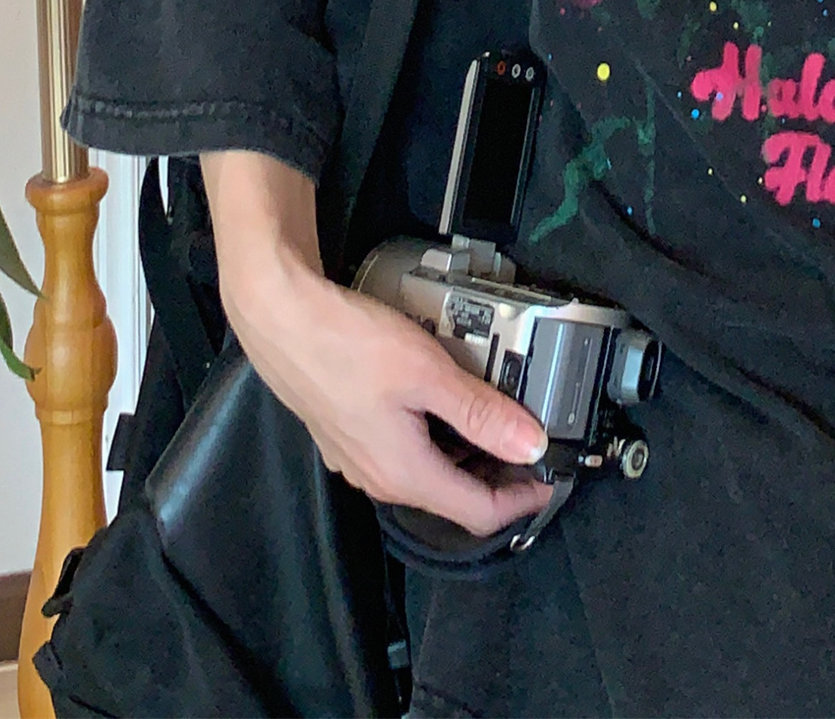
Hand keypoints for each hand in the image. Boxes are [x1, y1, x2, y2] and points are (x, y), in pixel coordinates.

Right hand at [205, 150, 551, 536]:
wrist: (282, 321)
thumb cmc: (351, 345)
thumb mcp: (428, 374)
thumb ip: (482, 413)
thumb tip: (532, 445)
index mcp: (405, 476)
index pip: (478, 513)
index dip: (521, 501)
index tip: (551, 481)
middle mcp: (381, 480)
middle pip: (454, 497)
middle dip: (498, 477)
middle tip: (531, 442)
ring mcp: (360, 461)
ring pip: (429, 473)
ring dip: (467, 456)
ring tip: (498, 417)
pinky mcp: (348, 436)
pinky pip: (405, 452)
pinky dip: (437, 439)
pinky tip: (447, 402)